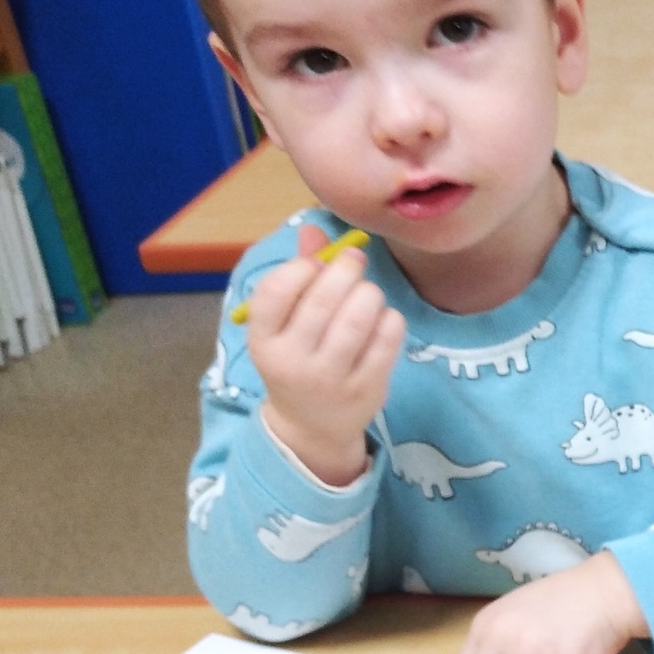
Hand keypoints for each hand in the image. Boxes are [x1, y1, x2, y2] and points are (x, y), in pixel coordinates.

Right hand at [248, 224, 405, 487]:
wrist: (312, 426)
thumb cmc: (297, 360)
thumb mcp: (283, 325)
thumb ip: (298, 275)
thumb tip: (315, 227)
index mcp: (263, 341)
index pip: (276, 291)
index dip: (301, 267)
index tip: (315, 264)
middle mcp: (293, 361)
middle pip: (322, 299)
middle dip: (344, 269)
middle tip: (354, 261)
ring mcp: (331, 378)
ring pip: (358, 317)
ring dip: (368, 292)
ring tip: (367, 292)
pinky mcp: (367, 388)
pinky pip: (387, 338)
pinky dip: (390, 318)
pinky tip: (383, 318)